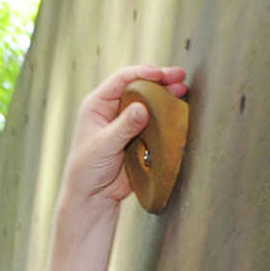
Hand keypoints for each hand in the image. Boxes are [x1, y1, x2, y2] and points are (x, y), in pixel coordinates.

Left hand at [60, 64, 187, 212]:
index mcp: (98, 104)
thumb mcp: (103, 146)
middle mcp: (113, 109)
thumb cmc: (87, 171)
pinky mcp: (138, 138)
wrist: (93, 197)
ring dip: (166, 96)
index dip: (142, 73)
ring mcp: (127, 123)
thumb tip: (143, 107)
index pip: (122, 79)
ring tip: (183, 91)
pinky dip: (166, 117)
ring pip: (149, 103)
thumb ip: (123, 127)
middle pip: (139, 86)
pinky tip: (178, 112)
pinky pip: (154, 123)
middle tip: (179, 77)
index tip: (160, 74)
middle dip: (160, 81)